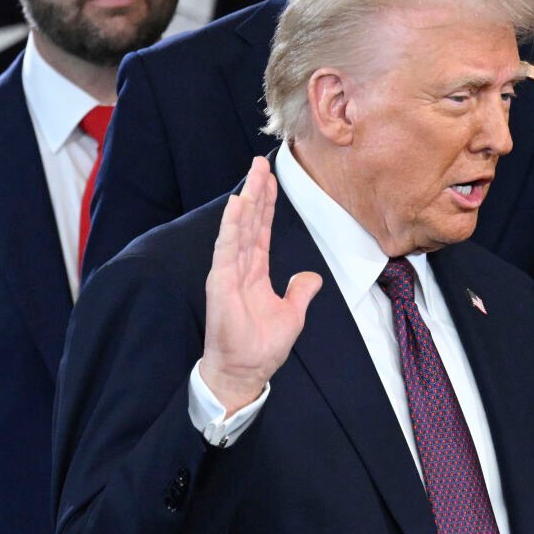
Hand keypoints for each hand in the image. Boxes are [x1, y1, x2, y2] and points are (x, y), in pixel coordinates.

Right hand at [198, 158, 321, 413]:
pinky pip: (228, 248)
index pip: (261, 230)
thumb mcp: (292, 315)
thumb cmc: (261, 347)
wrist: (245, 371)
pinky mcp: (221, 283)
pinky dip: (234, 225)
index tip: (270, 179)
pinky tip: (240, 203)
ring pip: (239, 228)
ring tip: (254, 174)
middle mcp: (240, 267)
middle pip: (249, 221)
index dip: (267, 204)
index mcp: (255, 271)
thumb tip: (311, 278)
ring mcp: (228, 273)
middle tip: (261, 162)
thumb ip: (300, 292)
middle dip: (256, 191)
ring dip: (247, 200)